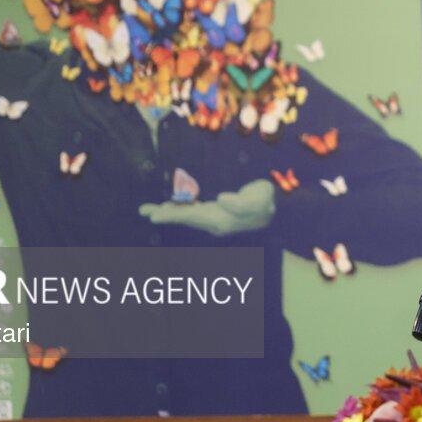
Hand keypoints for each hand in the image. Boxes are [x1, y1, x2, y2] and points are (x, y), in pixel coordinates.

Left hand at [139, 179, 275, 235]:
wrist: (277, 205)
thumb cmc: (267, 199)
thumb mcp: (258, 200)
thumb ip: (241, 203)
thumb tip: (221, 199)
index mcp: (221, 220)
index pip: (192, 217)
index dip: (173, 215)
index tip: (155, 215)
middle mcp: (215, 222)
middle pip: (185, 218)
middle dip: (165, 214)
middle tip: (144, 210)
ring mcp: (216, 219)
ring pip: (188, 215)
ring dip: (170, 212)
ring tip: (152, 210)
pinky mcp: (218, 212)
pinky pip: (195, 211)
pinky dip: (182, 209)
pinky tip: (174, 206)